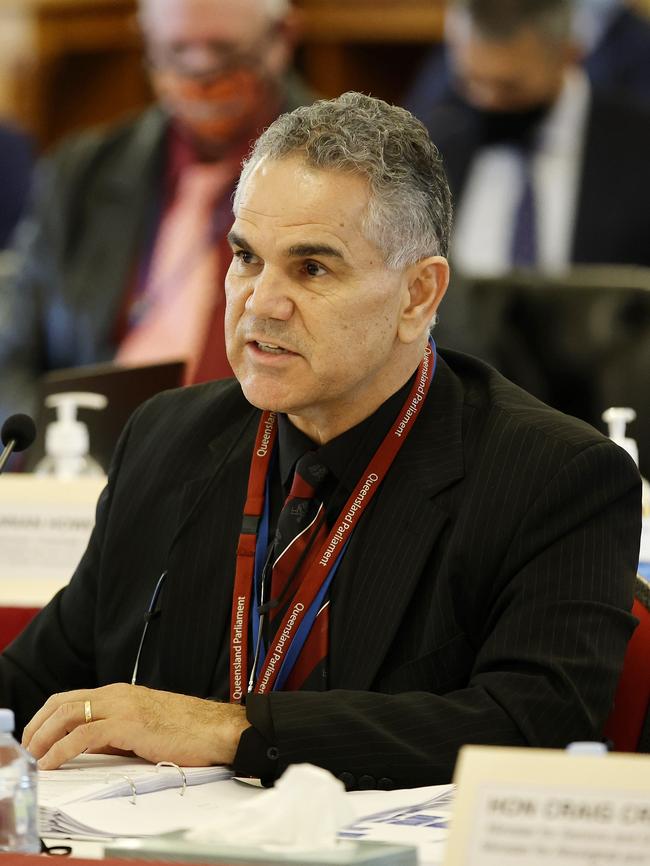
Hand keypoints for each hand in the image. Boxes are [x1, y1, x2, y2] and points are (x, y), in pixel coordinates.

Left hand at [22, 683, 249, 769]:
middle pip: (62, 703)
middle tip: (26, 749)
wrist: (216, 730)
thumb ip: (112, 733)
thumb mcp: (141, 729)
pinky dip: (61, 749)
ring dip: (43, 737)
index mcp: (120, 694)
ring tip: (33, 758)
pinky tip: (53, 763)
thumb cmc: (186, 731)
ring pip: (68, 714)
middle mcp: (117, 694)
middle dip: (36, 726)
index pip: (70, 698)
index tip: (33, 739)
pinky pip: (84, 735)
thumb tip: (83, 746)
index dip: (45, 718)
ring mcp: (123, 706)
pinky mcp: (129, 724)